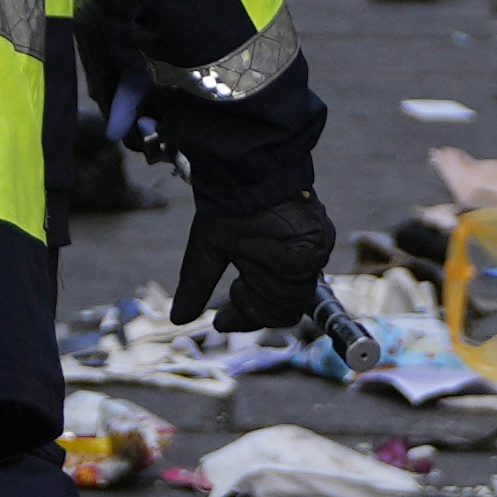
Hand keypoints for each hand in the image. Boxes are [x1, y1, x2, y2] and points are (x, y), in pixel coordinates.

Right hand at [171, 187, 336, 333]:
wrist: (238, 175)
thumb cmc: (227, 207)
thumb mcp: (208, 252)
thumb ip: (197, 286)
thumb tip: (178, 318)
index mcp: (273, 270)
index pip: (272, 313)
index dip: (248, 321)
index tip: (219, 322)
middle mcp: (296, 266)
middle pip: (286, 312)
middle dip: (255, 302)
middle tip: (237, 283)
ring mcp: (311, 253)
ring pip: (293, 295)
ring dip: (261, 275)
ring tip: (246, 250)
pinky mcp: (319, 239)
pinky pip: (298, 267)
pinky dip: (272, 255)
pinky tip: (258, 238)